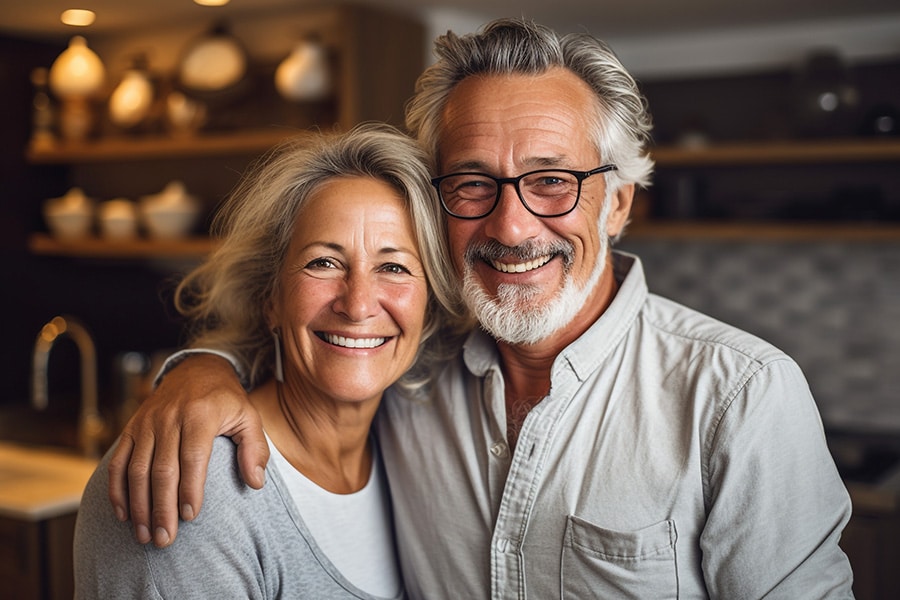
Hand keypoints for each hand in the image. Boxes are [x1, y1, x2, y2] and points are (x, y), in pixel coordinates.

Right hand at [107, 353, 268, 547]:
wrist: (196, 370)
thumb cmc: (226, 400)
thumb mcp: (249, 416)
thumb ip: (255, 449)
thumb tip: (256, 483)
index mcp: (200, 415)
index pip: (193, 458)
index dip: (189, 489)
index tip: (190, 517)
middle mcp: (169, 418)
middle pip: (162, 469)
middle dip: (161, 508)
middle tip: (165, 539)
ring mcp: (146, 423)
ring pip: (136, 469)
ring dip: (138, 506)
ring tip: (145, 536)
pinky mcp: (131, 428)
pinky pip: (119, 461)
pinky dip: (117, 490)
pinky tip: (123, 515)